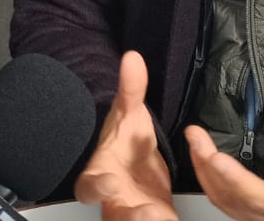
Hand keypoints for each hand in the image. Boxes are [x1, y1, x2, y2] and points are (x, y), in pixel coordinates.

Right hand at [75, 52, 177, 220]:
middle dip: (130, 216)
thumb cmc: (127, 143)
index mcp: (101, 175)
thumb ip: (131, 90)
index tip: (110, 182)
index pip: (89, 186)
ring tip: (163, 217)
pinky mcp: (154, 220)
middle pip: (115, 216)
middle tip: (147, 212)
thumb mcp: (131, 116)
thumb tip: (133, 58)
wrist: (142, 167)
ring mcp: (133, 213)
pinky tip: (174, 219)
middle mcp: (114, 200)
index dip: (97, 187)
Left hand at [185, 92, 263, 220]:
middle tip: (195, 135)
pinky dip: (209, 180)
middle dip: (208, 165)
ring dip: (204, 171)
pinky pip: (224, 201)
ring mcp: (259, 219)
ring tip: (195, 141)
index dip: (235, 178)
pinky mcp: (252, 214)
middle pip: (232, 197)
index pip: (259, 196)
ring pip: (223, 201)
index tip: (216, 156)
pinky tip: (203, 159)